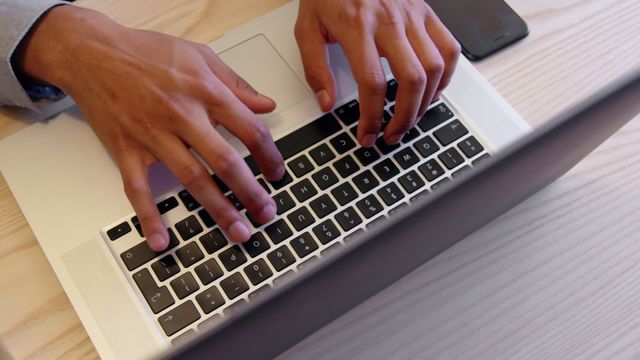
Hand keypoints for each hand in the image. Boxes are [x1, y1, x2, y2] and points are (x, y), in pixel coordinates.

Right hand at [15, 6, 284, 250]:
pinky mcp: (126, 149)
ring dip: (218, 209)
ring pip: (191, 178)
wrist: (93, 52)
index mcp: (205, 92)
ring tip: (238, 232)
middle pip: (225, 160)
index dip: (270, 155)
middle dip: (251, 192)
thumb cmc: (146, 52)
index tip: (277, 173)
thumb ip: (236, 85)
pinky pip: (138, 188)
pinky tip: (162, 240)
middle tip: (267, 214)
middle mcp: (182, 115)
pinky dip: (149, 216)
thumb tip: (265, 106)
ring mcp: (153, 135)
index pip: (250, 130)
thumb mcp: (200, 57)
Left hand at [295, 0, 460, 146]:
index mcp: (357, 27)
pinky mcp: (426, 12)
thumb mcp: (307, 28)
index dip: (372, 117)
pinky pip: (449, 47)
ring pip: (435, 68)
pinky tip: (432, 91)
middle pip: (411, 80)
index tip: (367, 135)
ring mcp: (413, 16)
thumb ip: (314, 68)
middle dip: (404, 117)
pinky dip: (446, 76)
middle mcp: (389, 21)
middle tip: (392, 135)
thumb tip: (327, 104)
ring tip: (411, 119)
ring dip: (426, 103)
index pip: (371, 83)